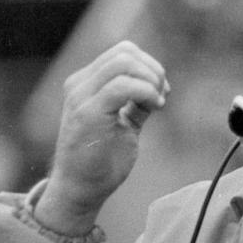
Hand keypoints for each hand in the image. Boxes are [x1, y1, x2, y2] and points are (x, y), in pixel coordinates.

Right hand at [34, 41, 169, 234]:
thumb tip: (158, 86)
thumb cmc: (100, 162)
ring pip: (123, 62)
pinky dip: (146, 92)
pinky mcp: (87, 113)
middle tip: (163, 96)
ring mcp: (81, 97)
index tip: (162, 92)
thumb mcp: (123, 124)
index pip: (122, 52)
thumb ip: (135, 103)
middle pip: (125, 52)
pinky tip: (155, 108)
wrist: (79, 190)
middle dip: (153, 70)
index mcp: (86, 84)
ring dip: (150, 80)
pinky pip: (122, 86)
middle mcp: (80, 84)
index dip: (149, 66)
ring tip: (157, 103)